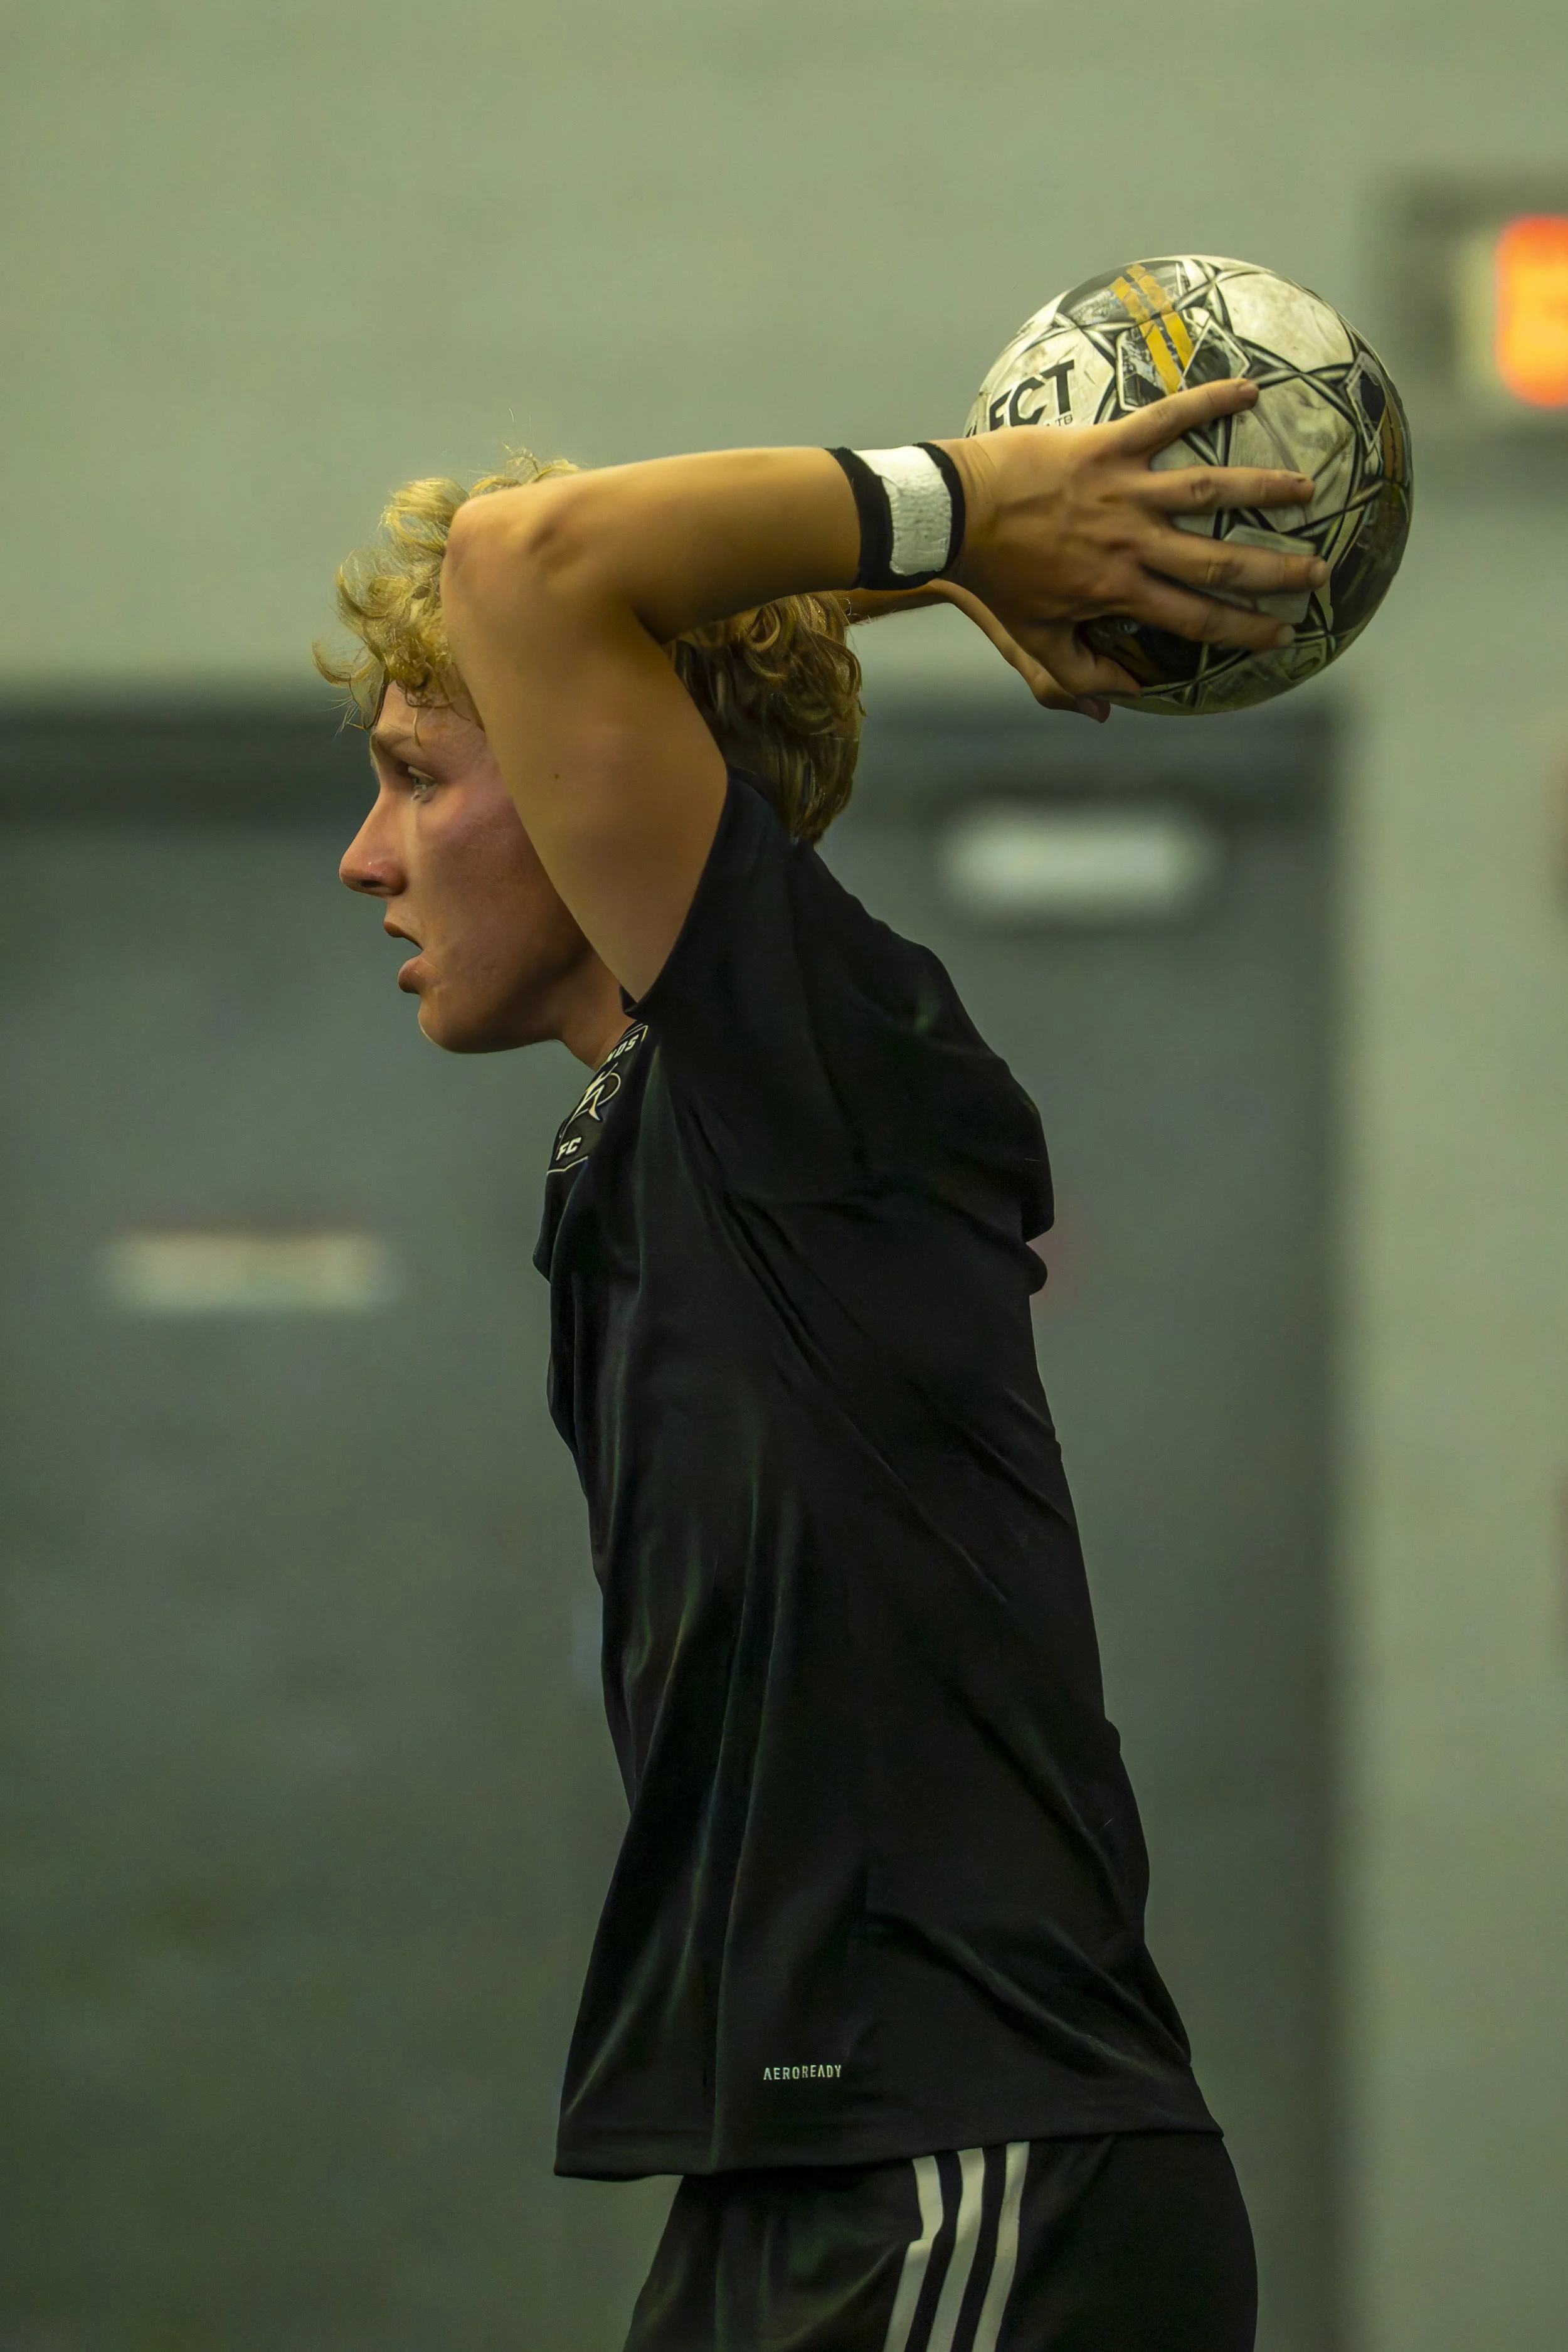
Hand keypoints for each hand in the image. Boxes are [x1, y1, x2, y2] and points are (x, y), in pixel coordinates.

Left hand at [941, 381, 1325, 698]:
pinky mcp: (1106, 446)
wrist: (953, 516)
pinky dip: (1208, 401)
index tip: (1283, 633)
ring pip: (1207, 491)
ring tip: (1306, 491)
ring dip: (1261, 490)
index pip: (1197, 619)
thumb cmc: (994, 579)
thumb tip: (1116, 705)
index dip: (1245, 629)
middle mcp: (1131, 543)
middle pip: (1218, 562)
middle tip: (1319, 574)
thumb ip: (1075, 676)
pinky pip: (1166, 420)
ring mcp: (1123, 491)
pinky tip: (1249, 389)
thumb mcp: (1033, 638)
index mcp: (1119, 591)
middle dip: (1274, 572)